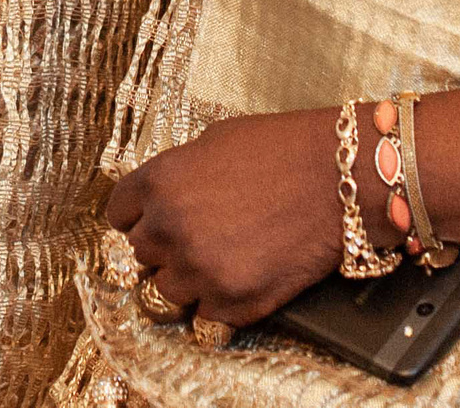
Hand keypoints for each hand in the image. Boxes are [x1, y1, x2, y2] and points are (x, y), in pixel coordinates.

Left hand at [104, 107, 381, 328]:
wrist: (340, 178)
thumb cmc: (283, 150)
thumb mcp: (213, 142)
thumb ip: (177, 175)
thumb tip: (162, 199)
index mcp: (158, 182)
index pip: (118, 214)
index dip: (139, 215)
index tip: (154, 218)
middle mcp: (169, 229)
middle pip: (141, 254)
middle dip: (165, 246)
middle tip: (200, 235)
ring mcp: (199, 270)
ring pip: (167, 290)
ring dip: (187, 279)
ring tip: (221, 259)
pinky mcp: (232, 302)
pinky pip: (204, 317)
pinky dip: (217, 303)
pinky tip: (240, 279)